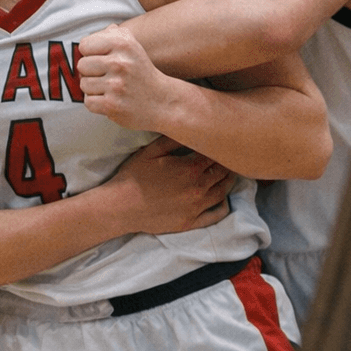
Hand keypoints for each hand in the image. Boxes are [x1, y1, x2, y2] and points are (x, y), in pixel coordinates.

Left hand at [79, 25, 179, 131]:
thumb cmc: (141, 73)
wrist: (162, 102)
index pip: (84, 45)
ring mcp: (115, 85)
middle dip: (91, 72)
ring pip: (83, 84)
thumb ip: (111, 36)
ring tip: (110, 88)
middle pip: (81, 65)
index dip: (90, 53)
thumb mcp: (132, 47)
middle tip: (107, 76)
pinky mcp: (112, 105)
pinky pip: (88, 101)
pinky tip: (110, 99)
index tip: (101, 60)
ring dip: (94, 89)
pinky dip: (96, 103)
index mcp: (123, 43)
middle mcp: (120, 62)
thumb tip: (88, 39)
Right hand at [102, 136, 234, 234]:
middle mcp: (198, 188)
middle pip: (222, 173)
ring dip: (228, 182)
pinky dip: (223, 207)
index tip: (221, 143)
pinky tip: (224, 201)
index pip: (214, 155)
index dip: (219, 148)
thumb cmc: (134, 176)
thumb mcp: (151, 151)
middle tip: (229, 157)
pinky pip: (215, 215)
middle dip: (226, 164)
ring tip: (230, 175)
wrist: (121, 207)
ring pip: (222, 192)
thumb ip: (172, 139)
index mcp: (190, 168)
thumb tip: (188, 128)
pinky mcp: (191, 222)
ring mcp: (196, 207)